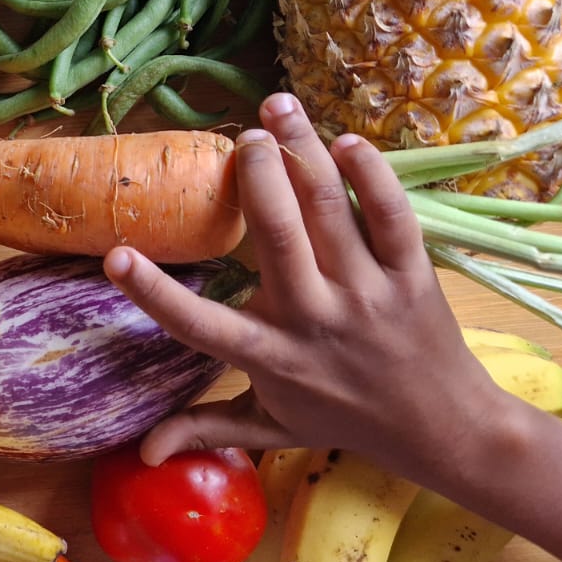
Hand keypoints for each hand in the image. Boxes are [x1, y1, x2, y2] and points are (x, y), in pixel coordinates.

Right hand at [104, 92, 504, 473]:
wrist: (444, 430)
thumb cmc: (346, 420)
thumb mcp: (273, 428)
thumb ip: (208, 427)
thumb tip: (145, 454)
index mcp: (271, 358)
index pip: (201, 326)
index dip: (156, 293)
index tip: (116, 255)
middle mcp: (315, 321)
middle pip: (279, 238)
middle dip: (257, 178)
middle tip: (242, 137)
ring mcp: (367, 295)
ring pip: (330, 212)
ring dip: (303, 153)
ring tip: (280, 107)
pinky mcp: (412, 276)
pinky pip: (392, 217)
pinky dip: (371, 175)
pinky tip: (348, 141)